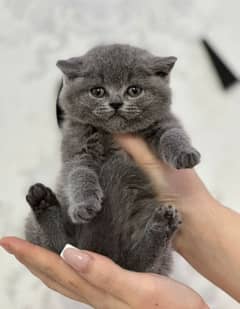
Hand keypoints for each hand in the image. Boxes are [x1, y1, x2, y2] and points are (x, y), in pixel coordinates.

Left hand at [0, 237, 206, 308]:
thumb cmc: (170, 308)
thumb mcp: (139, 289)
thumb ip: (104, 274)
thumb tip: (69, 254)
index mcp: (96, 291)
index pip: (55, 269)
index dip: (30, 255)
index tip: (7, 240)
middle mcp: (93, 294)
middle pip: (53, 276)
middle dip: (29, 259)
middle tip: (10, 243)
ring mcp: (102, 295)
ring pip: (63, 279)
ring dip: (43, 263)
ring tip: (30, 251)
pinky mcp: (112, 292)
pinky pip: (79, 279)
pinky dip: (65, 267)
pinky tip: (69, 259)